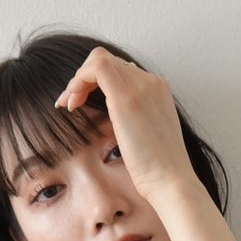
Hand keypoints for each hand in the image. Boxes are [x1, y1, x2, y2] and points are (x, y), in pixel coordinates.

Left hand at [54, 47, 195, 203]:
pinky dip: (78, 81)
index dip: (98, 82)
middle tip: (72, 103)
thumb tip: (117, 118)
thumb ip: (135, 120)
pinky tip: (72, 103)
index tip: (84, 103)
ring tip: (69, 104)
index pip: (122, 70)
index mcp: (158, 91)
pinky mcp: (125, 96)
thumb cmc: (159, 170)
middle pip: (110, 61)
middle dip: (85, 78)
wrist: (170, 181)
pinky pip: (94, 68)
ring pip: (99, 59)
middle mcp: (151, 81)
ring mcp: (140, 86)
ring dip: (78, 79)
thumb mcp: (147, 137)